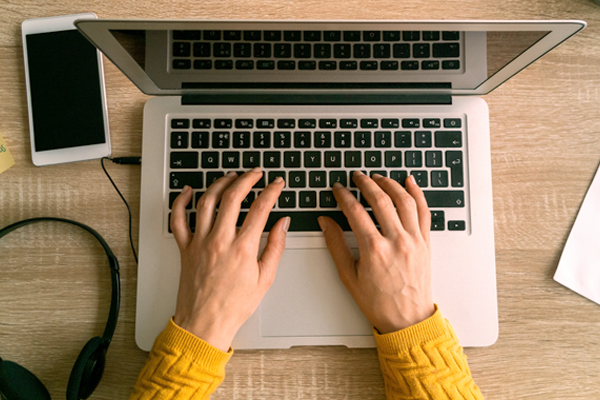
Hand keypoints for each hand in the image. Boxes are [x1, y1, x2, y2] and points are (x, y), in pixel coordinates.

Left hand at [170, 169, 289, 350]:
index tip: (277, 184)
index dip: (271, 191)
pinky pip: (178, 219)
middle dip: (247, 179)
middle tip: (255, 174)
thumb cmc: (234, 306)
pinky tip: (188, 191)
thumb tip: (283, 224)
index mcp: (242, 248)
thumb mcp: (265, 278)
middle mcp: (219, 240)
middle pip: (232, 197)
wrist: (205, 323)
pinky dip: (181, 201)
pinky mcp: (185, 248)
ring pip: (207, 201)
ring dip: (220, 184)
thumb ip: (276, 247)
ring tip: (230, 176)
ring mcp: (200, 242)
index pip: (260, 208)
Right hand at [318, 172, 434, 333]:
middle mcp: (396, 241)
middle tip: (356, 176)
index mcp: (374, 249)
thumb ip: (336, 245)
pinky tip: (409, 183)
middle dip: (365, 183)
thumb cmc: (379, 303)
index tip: (338, 189)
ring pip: (404, 200)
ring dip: (390, 184)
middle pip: (380, 200)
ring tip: (378, 177)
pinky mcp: (425, 242)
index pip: (355, 212)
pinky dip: (417, 194)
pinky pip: (424, 211)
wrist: (407, 320)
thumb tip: (326, 222)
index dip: (343, 196)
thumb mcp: (348, 276)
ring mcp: (414, 240)